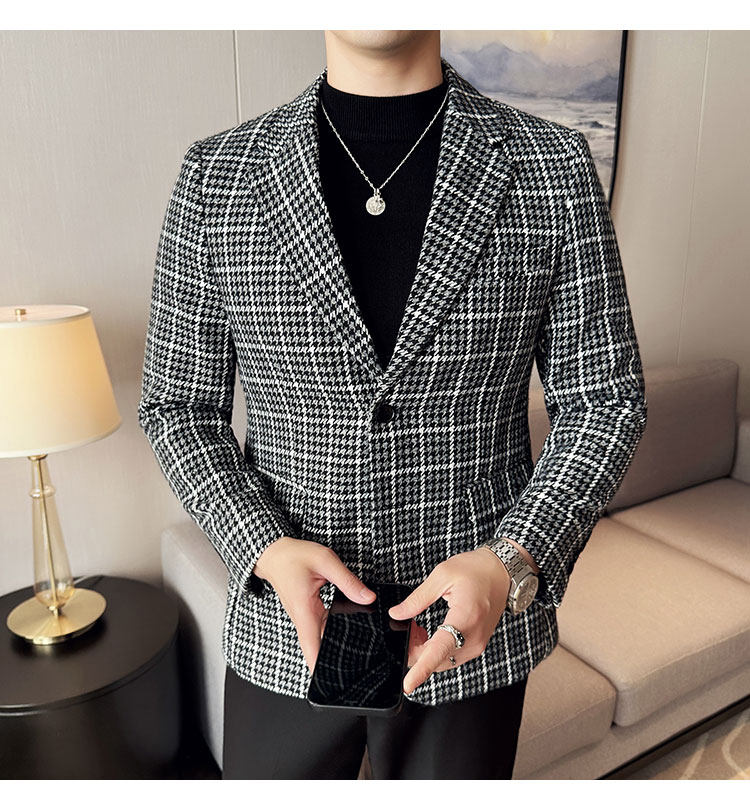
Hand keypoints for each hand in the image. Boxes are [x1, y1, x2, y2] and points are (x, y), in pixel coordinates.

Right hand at [253, 536, 375, 672]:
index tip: (334, 684)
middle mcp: (303, 620)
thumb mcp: (325, 561)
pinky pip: (323, 627)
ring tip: (360, 652)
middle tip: (359, 669)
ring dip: (336, 646)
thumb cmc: (294, 556)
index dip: (321, 669)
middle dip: (336, 661)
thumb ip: (348, 581)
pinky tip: (350, 628)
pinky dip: (335, 630)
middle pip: (319, 649)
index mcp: (305, 612)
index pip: (312, 649)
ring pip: (322, 639)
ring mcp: (305, 618)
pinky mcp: (309, 613)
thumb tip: (368, 598)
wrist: (274, 554)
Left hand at [387, 547, 510, 693]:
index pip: (440, 650)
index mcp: (465, 618)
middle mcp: (474, 638)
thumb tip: (397, 614)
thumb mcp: (442, 575)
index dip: (422, 669)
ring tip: (416, 627)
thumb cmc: (476, 569)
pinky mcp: (477, 645)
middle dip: (414, 650)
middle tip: (406, 627)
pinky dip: (435, 650)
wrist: (502, 572)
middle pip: (437, 659)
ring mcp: (477, 644)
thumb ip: (418, 598)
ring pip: (443, 661)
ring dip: (424, 651)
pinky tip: (427, 633)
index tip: (408, 685)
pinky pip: (451, 656)